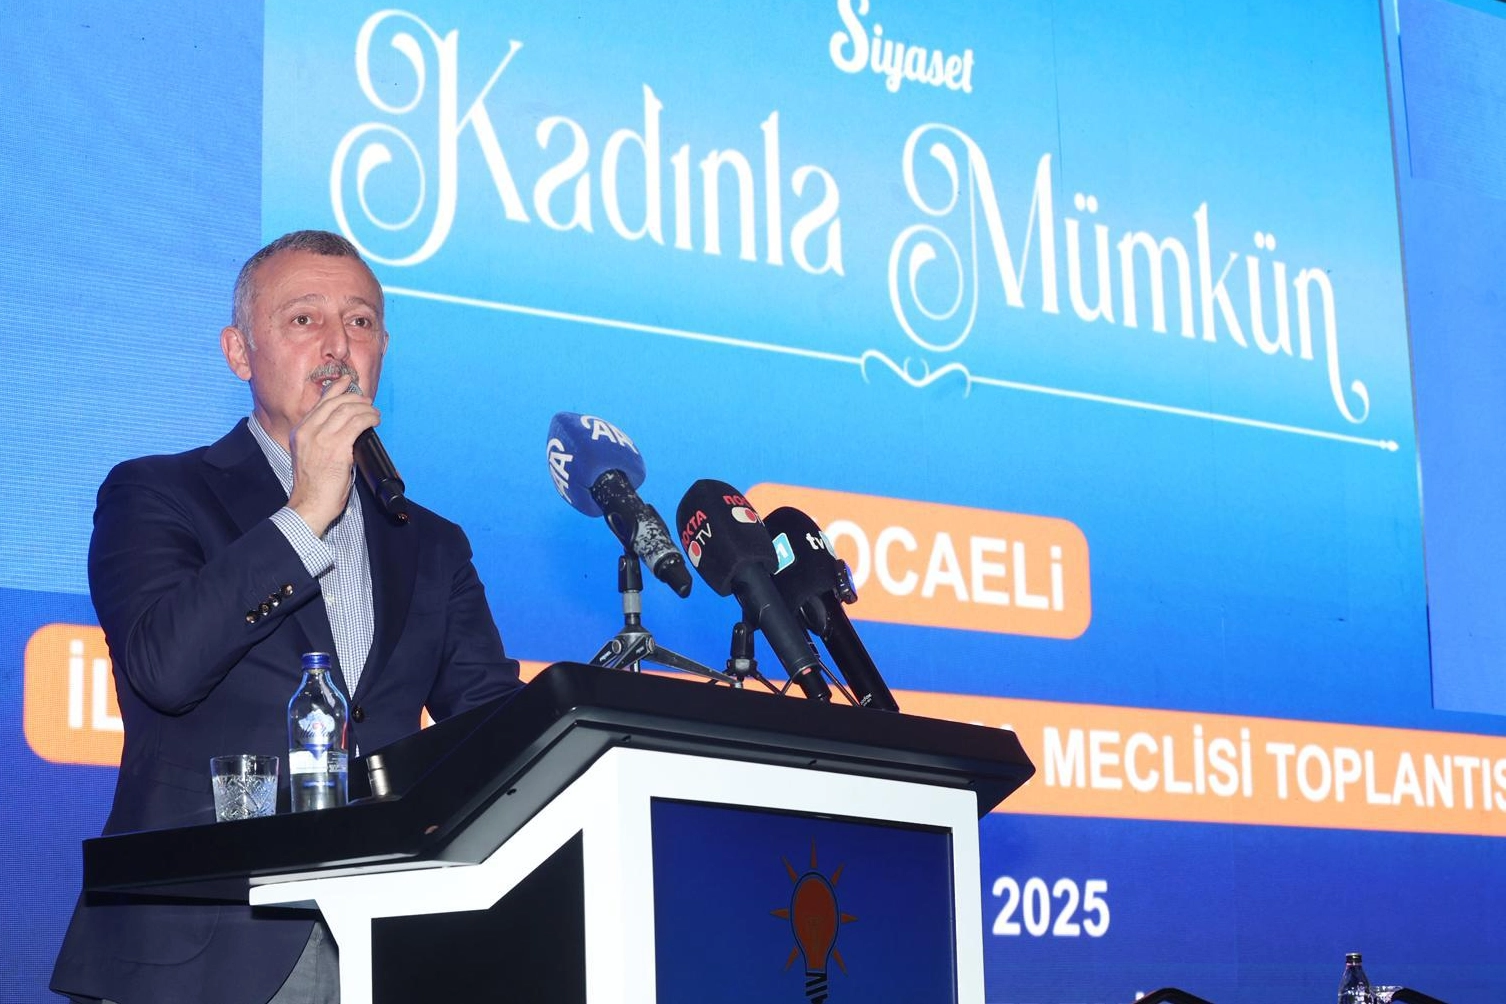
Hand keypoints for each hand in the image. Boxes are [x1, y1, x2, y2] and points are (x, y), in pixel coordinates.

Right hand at [286, 375, 379, 535]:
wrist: (309, 504)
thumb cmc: (314, 485)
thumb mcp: (310, 454)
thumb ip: (321, 437)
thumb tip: (345, 425)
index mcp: (300, 431)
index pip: (320, 402)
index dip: (337, 388)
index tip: (348, 382)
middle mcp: (308, 431)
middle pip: (335, 402)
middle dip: (355, 398)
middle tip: (368, 402)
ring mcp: (321, 438)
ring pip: (348, 410)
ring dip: (366, 409)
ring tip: (375, 414)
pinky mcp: (336, 447)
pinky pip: (358, 423)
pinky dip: (369, 418)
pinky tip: (375, 421)